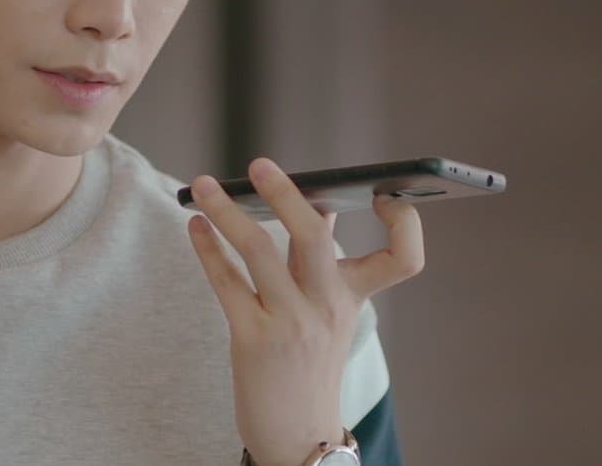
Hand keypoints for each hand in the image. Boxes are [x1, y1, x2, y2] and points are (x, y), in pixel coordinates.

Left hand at [186, 158, 424, 465]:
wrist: (297, 437)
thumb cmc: (309, 364)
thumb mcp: (330, 314)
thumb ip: (321, 260)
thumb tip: (316, 204)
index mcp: (353, 298)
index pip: (403, 259)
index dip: (405, 223)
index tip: (381, 193)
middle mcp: (326, 307)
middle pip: (315, 237)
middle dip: (286, 194)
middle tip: (259, 164)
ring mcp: (289, 323)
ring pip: (258, 251)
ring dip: (226, 211)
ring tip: (206, 184)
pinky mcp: (252, 339)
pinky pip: (226, 282)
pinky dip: (207, 248)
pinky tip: (195, 225)